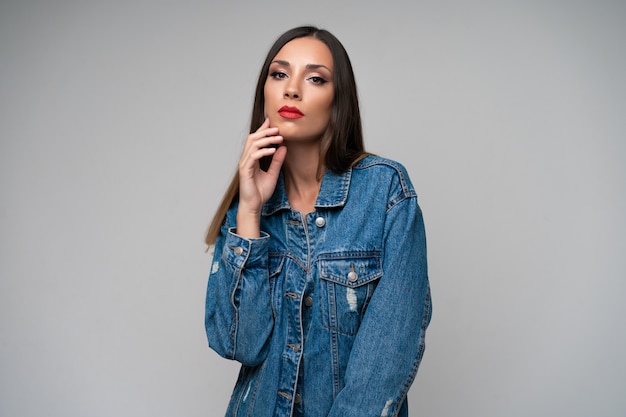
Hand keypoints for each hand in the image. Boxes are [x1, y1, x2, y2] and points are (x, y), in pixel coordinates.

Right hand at [236, 118, 286, 235]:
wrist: (254, 206)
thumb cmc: (260, 192)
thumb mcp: (273, 174)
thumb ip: (277, 161)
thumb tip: (283, 148)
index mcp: (251, 159)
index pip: (256, 140)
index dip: (263, 130)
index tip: (271, 122)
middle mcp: (246, 159)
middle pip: (252, 139)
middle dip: (265, 132)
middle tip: (277, 128)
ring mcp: (244, 164)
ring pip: (252, 145)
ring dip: (266, 139)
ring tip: (278, 137)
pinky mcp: (245, 170)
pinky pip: (253, 156)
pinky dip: (263, 151)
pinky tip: (273, 150)